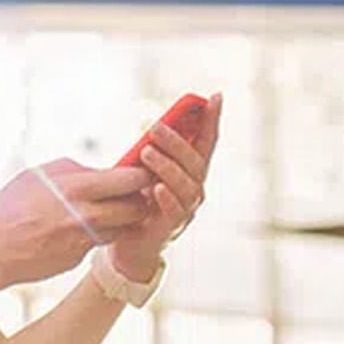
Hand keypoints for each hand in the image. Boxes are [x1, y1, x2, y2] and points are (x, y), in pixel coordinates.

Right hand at [0, 157, 156, 290]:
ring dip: (122, 219)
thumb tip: (97, 170)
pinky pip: (100, 242)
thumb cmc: (10, 208)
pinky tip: (79, 228)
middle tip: (133, 194)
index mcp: (78, 188)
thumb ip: (72, 170)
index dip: (141, 175)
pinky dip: (98, 234)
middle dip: (139, 199)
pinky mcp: (79, 258)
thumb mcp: (39, 175)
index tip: (140, 172)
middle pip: (137, 207)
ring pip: (124, 228)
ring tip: (107, 210)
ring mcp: (86, 240)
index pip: (130, 179)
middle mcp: (88, 216)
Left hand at [109, 92, 221, 281]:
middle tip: (154, 127)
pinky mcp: (170, 229)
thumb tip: (155, 126)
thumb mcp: (144, 173)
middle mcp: (195, 191)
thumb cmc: (138, 204)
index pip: (206, 143)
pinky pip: (173, 212)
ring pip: (186, 186)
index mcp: (191, 173)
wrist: (129, 247)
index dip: (212, 120)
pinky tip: (154, 188)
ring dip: (167, 166)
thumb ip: (153, 154)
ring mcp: (186, 211)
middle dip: (177, 142)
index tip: (214, 96)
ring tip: (146, 152)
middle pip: (195, 162)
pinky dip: (166, 198)